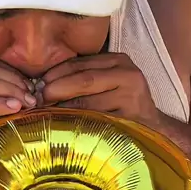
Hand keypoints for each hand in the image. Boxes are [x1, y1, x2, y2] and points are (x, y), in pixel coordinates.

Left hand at [42, 53, 159, 127]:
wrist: (153, 128)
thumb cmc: (123, 105)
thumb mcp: (108, 82)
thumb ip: (84, 77)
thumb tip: (43, 83)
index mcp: (119, 61)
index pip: (80, 64)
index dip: (55, 73)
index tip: (37, 84)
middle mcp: (128, 75)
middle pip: (83, 80)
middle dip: (56, 89)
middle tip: (37, 99)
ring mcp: (131, 98)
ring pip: (87, 102)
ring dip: (62, 108)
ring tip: (45, 112)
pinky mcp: (129, 119)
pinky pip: (94, 120)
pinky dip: (75, 122)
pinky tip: (62, 125)